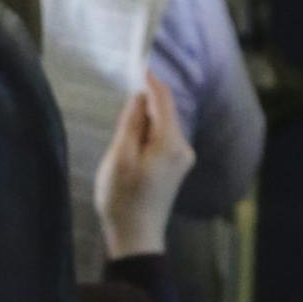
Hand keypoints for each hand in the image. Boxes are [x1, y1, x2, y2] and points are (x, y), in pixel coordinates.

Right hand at [94, 72, 194, 258]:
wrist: (136, 237)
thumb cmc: (123, 199)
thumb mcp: (119, 158)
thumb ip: (131, 124)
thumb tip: (140, 98)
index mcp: (170, 142)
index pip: (164, 100)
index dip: (151, 81)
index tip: (139, 64)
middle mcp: (183, 147)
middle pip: (163, 113)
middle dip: (143, 107)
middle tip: (121, 112)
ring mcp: (182, 159)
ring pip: (161, 128)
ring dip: (142, 126)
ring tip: (122, 140)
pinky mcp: (175, 169)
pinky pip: (161, 142)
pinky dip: (146, 138)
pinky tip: (131, 152)